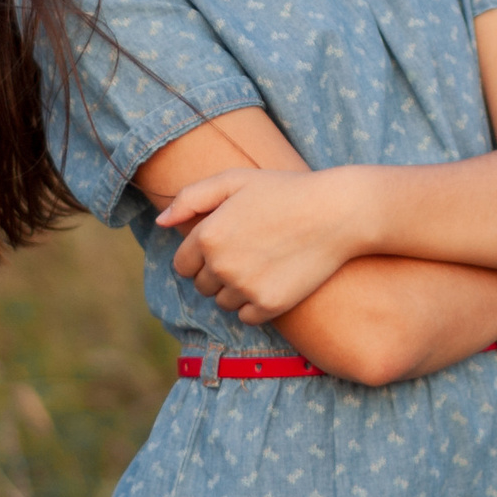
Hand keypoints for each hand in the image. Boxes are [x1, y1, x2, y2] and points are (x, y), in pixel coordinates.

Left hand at [157, 167, 365, 323]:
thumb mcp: (235, 180)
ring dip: (236, 288)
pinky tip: (274, 278)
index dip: (201, 254)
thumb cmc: (284, 190)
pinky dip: (255, 303)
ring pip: (223, 302)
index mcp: (208, 235)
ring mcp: (245, 288)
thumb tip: (161, 223)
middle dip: (218, 271)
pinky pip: (246, 317)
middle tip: (249, 247)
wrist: (336, 212)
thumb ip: (191, 198)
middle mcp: (221, 265)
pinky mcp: (269, 306)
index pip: (182, 264)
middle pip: (202, 285)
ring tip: (264, 260)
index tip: (226, 241)